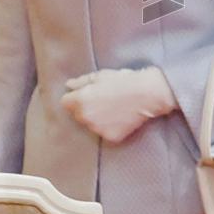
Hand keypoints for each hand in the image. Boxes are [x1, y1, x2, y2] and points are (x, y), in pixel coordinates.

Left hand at [61, 67, 176, 143]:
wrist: (148, 94)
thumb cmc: (124, 81)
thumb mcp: (101, 75)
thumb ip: (81, 82)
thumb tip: (69, 85)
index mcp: (80, 100)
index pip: (66, 102)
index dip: (75, 97)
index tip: (87, 94)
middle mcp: (85, 117)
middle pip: (77, 114)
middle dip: (85, 108)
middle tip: (103, 100)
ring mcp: (97, 129)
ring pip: (91, 124)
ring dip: (97, 118)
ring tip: (113, 108)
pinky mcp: (110, 137)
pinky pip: (105, 132)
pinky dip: (110, 127)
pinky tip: (120, 117)